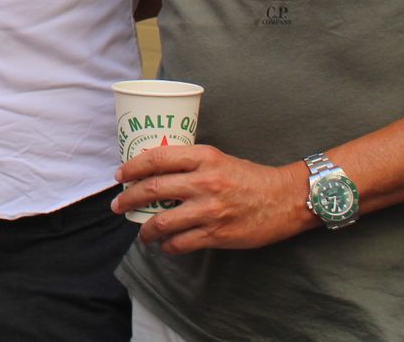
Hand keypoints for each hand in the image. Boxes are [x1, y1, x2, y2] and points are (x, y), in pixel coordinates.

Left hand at [113, 144, 312, 253]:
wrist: (286, 199)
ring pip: (162, 221)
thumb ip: (191, 163)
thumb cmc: (251, 177)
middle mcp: (204, 181)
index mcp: (204, 157)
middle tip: (118, 205)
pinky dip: (167, 246)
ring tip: (141, 233)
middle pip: (152, 189)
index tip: (120, 175)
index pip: (157, 157)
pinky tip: (165, 245)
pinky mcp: (217, 233)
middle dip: (128, 199)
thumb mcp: (219, 159)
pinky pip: (181, 243)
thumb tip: (156, 171)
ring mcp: (209, 209)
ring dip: (145, 230)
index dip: (133, 167)